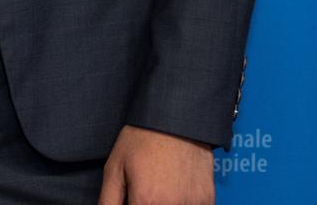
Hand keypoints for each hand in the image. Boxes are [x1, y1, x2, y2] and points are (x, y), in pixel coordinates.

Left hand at [98, 125, 213, 204]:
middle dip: (143, 203)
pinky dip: (181, 203)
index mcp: (146, 201)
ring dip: (163, 203)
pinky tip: (174, 190)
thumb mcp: (114, 169)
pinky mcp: (207, 200)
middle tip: (142, 190)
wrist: (175, 120)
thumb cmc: (142, 140)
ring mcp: (192, 204)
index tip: (130, 199)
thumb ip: (109, 201)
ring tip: (158, 187)